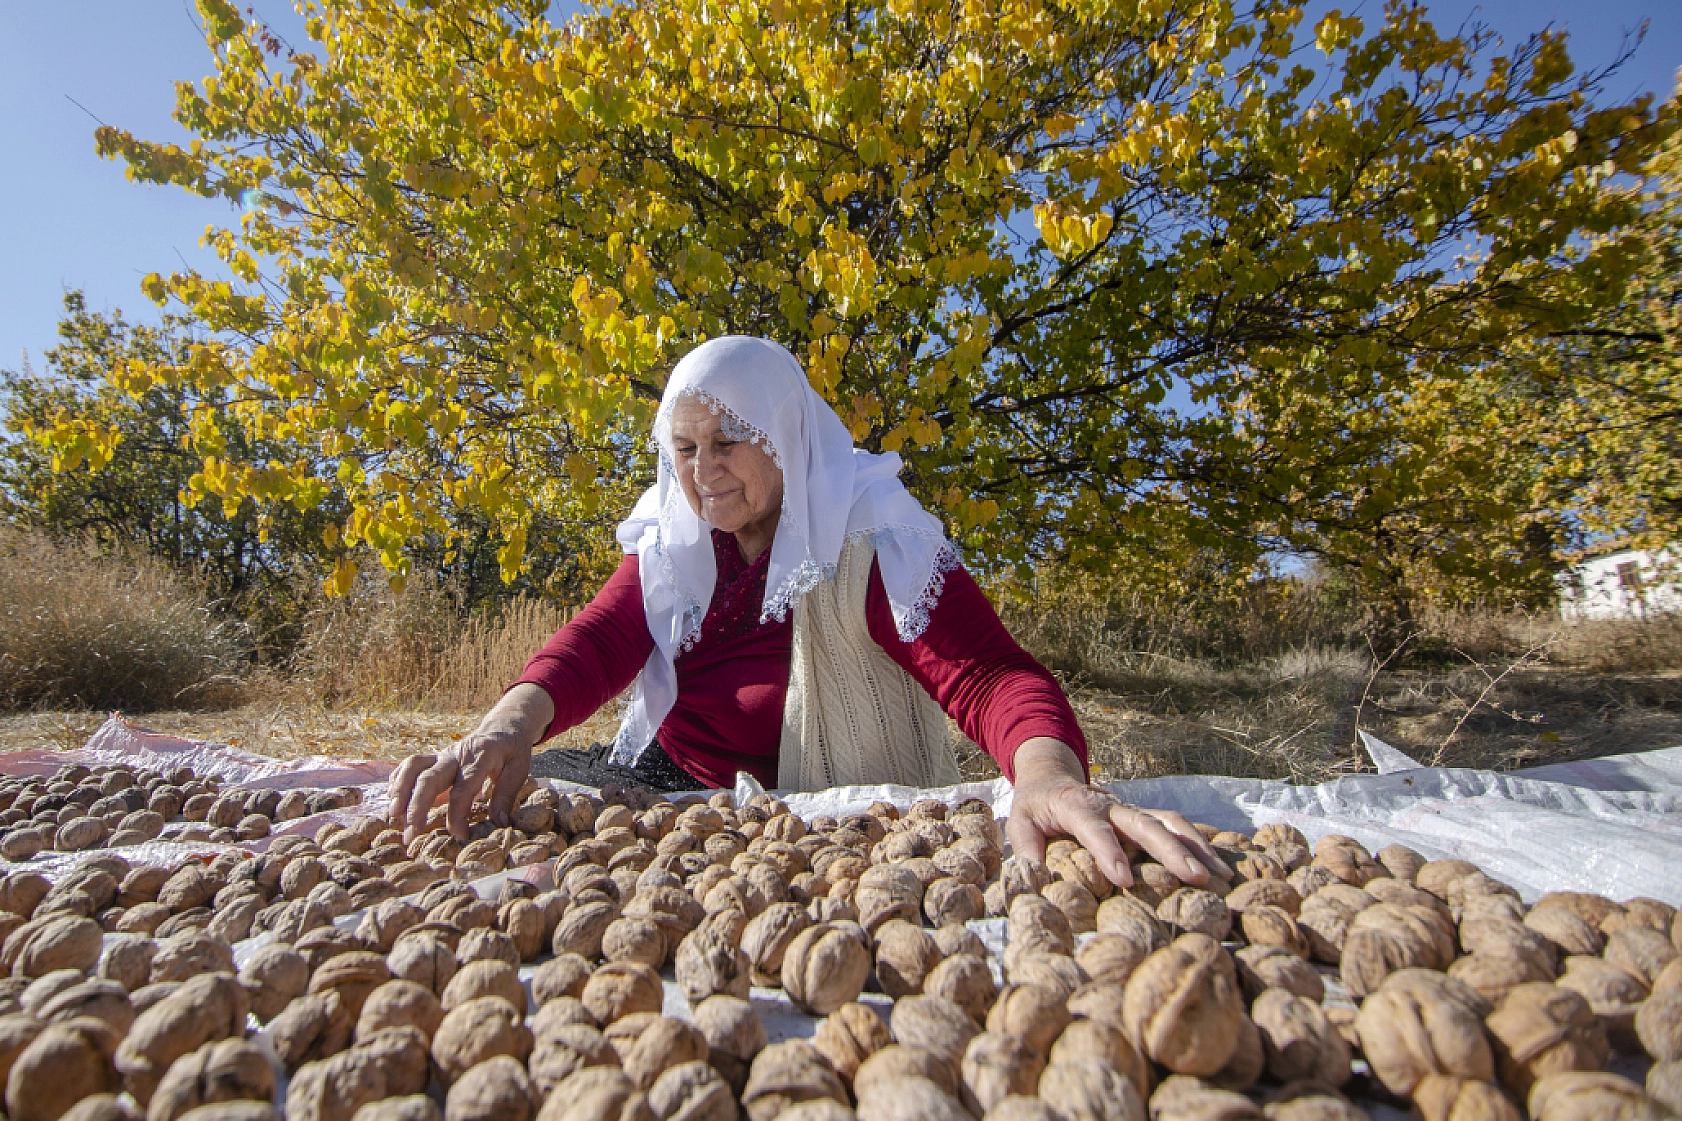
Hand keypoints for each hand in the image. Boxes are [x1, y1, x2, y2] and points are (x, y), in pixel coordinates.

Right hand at [389, 682, 553, 842]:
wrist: (503, 726)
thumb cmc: (512, 750)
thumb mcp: (520, 769)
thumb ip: (506, 795)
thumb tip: (499, 824)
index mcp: (480, 757)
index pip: (463, 789)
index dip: (457, 815)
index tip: (459, 836)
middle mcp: (456, 754)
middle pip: (429, 778)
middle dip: (416, 807)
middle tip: (410, 834)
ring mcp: (442, 754)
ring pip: (413, 767)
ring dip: (400, 791)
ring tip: (393, 816)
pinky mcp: (434, 757)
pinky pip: (409, 765)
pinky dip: (397, 780)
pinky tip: (391, 800)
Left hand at [1006, 737, 1231, 887]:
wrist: (1053, 776)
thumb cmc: (1035, 806)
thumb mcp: (1019, 823)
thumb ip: (1026, 851)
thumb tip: (1036, 884)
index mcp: (1076, 806)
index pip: (1095, 829)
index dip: (1109, 852)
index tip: (1124, 880)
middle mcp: (1111, 805)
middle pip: (1145, 824)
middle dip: (1171, 851)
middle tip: (1195, 879)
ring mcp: (1132, 810)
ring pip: (1170, 822)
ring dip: (1197, 847)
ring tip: (1221, 876)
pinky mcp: (1145, 816)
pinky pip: (1178, 826)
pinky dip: (1202, 843)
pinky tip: (1224, 865)